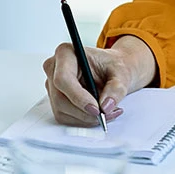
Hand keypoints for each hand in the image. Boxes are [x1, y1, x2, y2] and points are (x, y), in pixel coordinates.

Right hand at [40, 36, 157, 126]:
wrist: (112, 71)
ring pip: (62, 110)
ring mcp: (52, 85)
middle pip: (60, 98)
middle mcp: (54, 68)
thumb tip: (106, 106)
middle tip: (107, 114)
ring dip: (86, 117)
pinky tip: (97, 113)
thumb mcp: (122, 73)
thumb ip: (116, 88)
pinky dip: (83, 120)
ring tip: (107, 113)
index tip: (97, 109)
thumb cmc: (112, 66)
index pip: (63, 79)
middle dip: (85, 112)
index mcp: (66, 53)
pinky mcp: (55, 100)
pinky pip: (65, 116)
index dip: (78, 97)